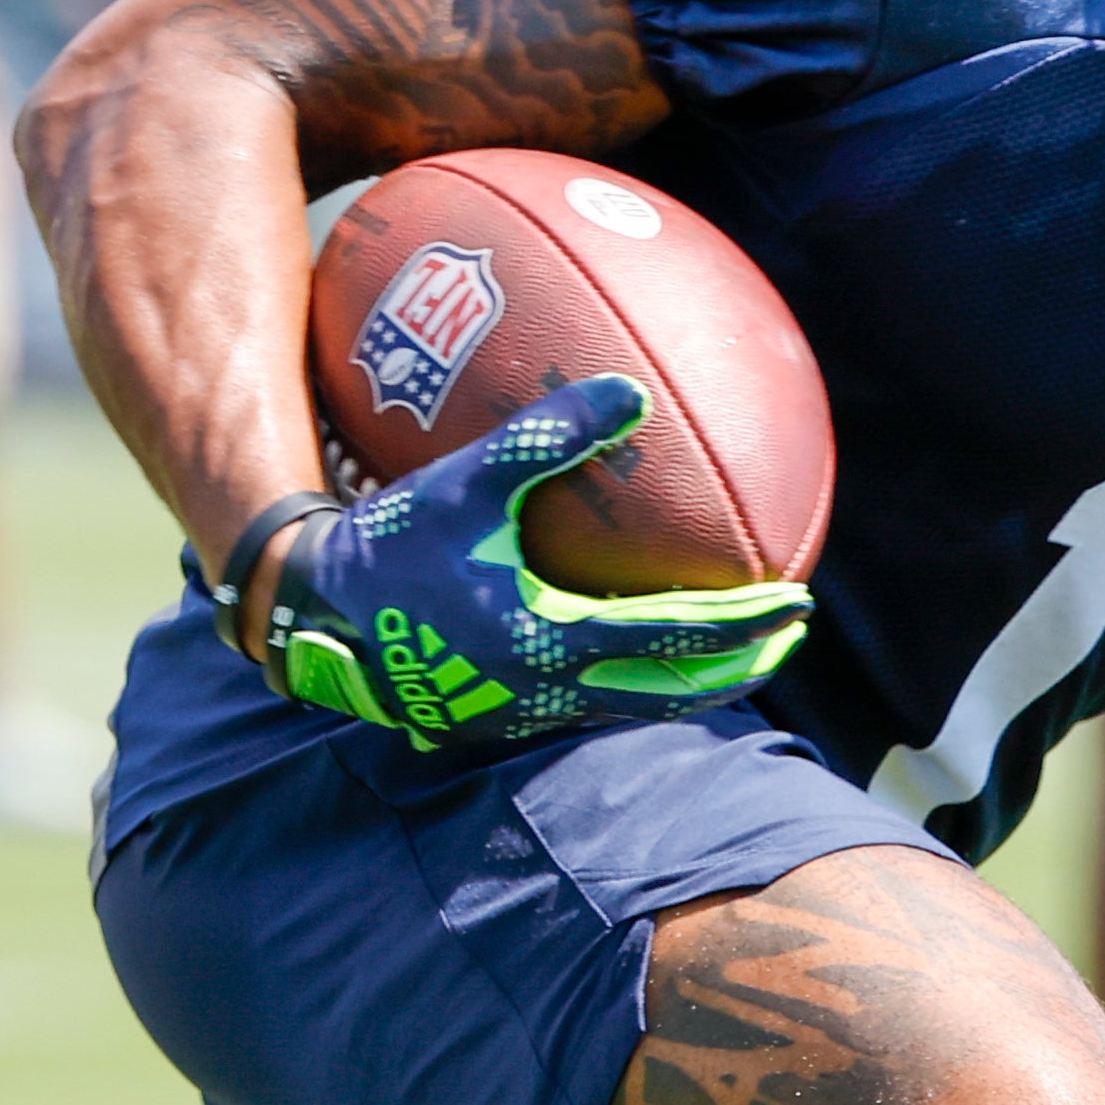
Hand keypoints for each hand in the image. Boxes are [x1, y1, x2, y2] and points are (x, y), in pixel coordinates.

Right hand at [254, 373, 812, 747]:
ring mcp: (523, 709)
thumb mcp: (468, 481)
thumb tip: (632, 391)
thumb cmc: (387, 543)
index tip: (796, 604)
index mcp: (554, 638)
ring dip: (688, 680)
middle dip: (739, 666)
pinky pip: (585, 699)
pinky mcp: (497, 712)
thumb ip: (548, 436)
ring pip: (631, 704)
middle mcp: (549, 689)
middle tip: (788, 637)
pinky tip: (635, 649)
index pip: (678, 640)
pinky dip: (629, 678)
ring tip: (731, 652)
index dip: (744, 626)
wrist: (308, 615)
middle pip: (673, 692)